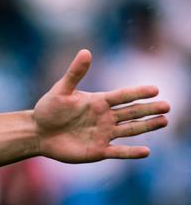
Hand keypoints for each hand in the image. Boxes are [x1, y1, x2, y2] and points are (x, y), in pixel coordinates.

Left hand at [33, 49, 169, 161]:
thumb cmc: (48, 109)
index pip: (123, 96)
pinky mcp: (98, 151)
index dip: (138, 92)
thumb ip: (75, 73)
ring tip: (164, 121)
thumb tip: (86, 51)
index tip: (155, 89)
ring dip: (147, 125)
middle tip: (167, 106)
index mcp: (99, 101)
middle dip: (149, 109)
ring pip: (130, 129)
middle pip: (132, 112)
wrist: (37, 132)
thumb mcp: (61, 90)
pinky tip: (146, 151)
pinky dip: (131, 153)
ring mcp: (103, 134)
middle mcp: (105, 117)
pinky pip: (118, 152)